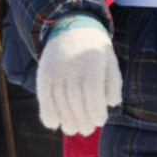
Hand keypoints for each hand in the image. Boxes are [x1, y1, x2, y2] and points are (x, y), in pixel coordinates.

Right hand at [35, 21, 121, 135]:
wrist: (69, 26)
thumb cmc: (94, 48)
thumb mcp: (109, 59)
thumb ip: (113, 82)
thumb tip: (112, 104)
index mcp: (91, 62)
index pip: (92, 92)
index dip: (95, 110)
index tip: (100, 121)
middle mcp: (71, 66)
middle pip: (75, 100)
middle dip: (82, 119)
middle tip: (87, 130)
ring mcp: (55, 71)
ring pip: (59, 101)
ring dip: (66, 120)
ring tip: (73, 129)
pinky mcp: (43, 74)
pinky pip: (43, 97)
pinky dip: (47, 113)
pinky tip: (54, 124)